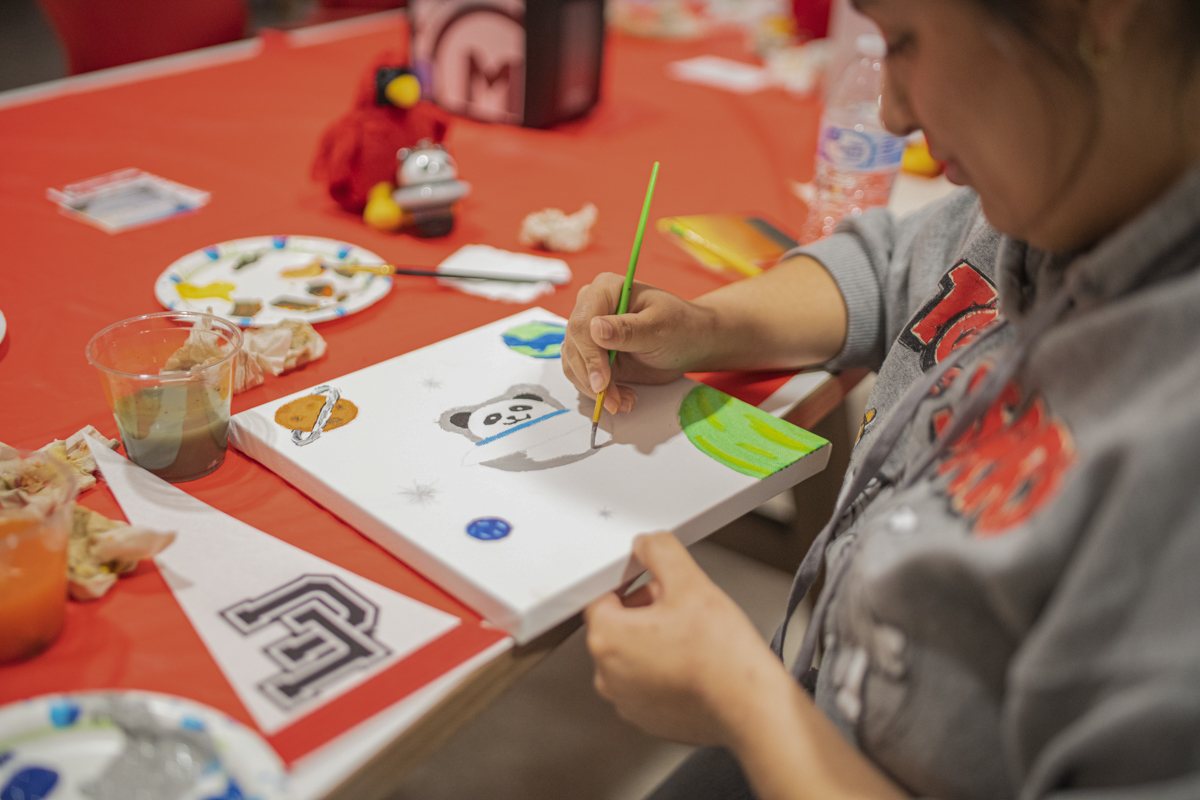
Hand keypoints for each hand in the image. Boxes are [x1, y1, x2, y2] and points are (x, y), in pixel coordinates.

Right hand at [561, 274, 714, 413]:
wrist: (689, 342)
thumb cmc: (680, 326)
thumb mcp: (659, 327)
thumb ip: (627, 329)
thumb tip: (595, 328)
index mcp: (605, 289)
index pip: (582, 323)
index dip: (589, 355)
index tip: (602, 382)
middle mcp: (590, 307)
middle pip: (573, 346)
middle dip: (591, 379)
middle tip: (615, 401)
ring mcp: (588, 333)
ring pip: (573, 364)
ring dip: (595, 390)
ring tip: (623, 401)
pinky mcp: (592, 355)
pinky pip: (582, 376)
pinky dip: (599, 393)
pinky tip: (623, 398)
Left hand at [584, 532, 786, 745]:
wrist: (751, 706)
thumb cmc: (721, 656)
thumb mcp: (690, 582)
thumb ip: (660, 551)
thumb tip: (647, 544)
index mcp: (608, 638)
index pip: (601, 595)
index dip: (630, 581)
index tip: (654, 581)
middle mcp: (608, 674)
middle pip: (615, 625)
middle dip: (644, 609)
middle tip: (679, 606)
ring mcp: (626, 701)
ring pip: (631, 654)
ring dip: (654, 639)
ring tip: (690, 635)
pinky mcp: (647, 718)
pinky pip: (646, 681)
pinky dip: (663, 669)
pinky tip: (692, 661)